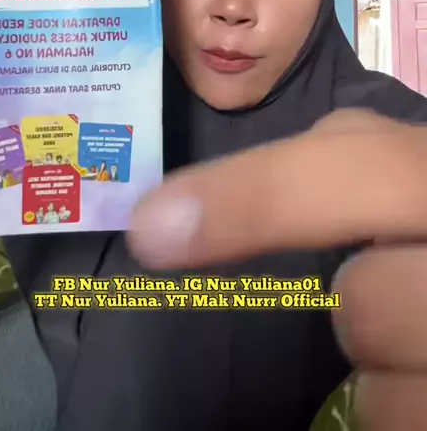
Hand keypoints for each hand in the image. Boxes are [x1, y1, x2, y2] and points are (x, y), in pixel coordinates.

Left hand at [128, 109, 426, 429]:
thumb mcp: (405, 156)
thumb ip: (337, 158)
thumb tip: (204, 202)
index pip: (362, 171)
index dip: (256, 199)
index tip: (157, 230)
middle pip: (369, 307)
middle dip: (364, 301)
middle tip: (402, 279)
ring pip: (384, 394)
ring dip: (388, 369)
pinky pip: (395, 425)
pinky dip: (400, 410)